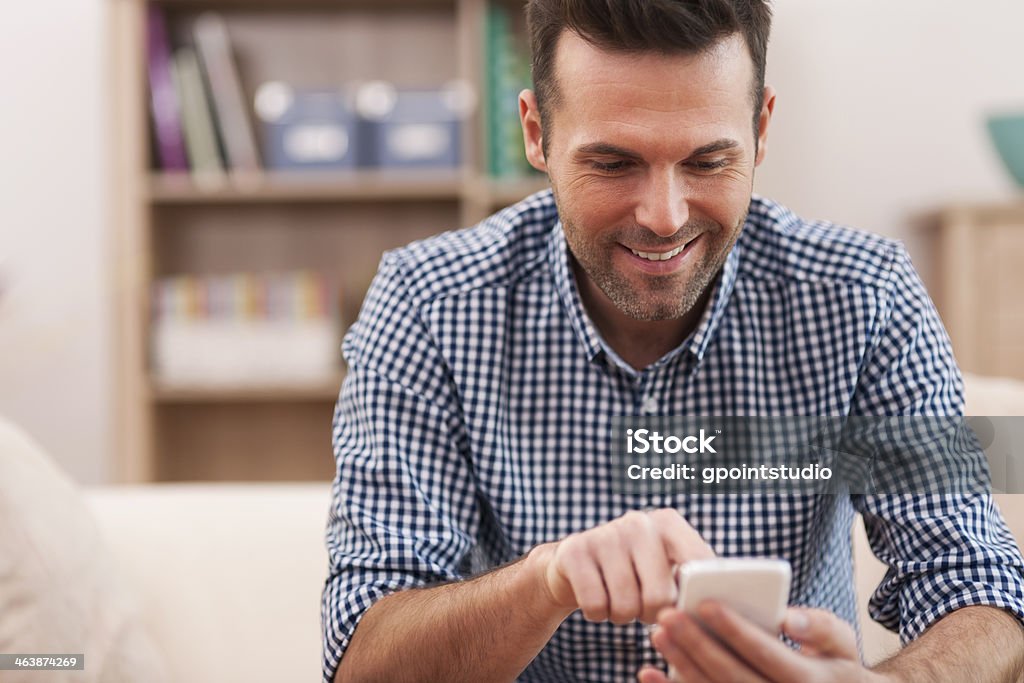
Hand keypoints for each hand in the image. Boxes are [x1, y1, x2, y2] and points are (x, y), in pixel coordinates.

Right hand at [530, 509, 714, 624]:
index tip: (684, 609)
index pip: (697, 567)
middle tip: (644, 609)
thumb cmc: (633, 574)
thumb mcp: (664, 568)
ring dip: (622, 616)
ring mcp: (605, 534)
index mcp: (669, 523)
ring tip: (619, 600)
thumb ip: (691, 579)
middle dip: (652, 615)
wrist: (575, 566)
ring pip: (625, 606)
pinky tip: (597, 599)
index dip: (693, 599)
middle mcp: (639, 522)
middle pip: (660, 597)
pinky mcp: (574, 551)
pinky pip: (596, 606)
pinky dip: (597, 615)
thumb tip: (718, 604)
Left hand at [639, 603, 887, 682]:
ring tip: (658, 634)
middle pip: (731, 675)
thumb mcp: (842, 644)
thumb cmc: (836, 667)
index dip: (735, 629)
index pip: (766, 653)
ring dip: (680, 666)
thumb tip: (788, 616)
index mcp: (808, 681)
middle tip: (667, 615)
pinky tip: (648, 673)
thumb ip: (818, 627)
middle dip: (697, 645)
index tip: (706, 604)